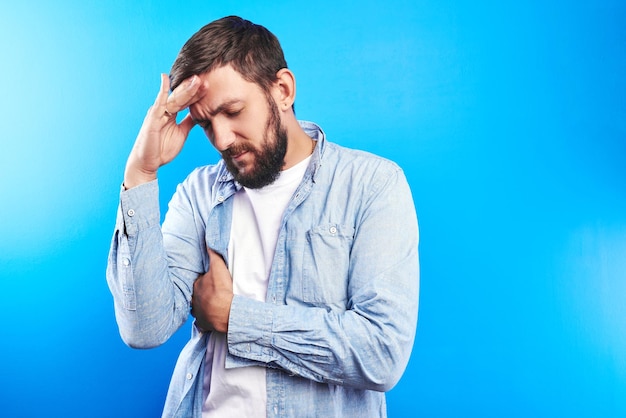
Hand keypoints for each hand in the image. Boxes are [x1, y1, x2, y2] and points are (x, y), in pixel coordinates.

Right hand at [123, 73, 202, 188]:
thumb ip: (189, 122)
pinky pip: (159, 103)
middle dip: (193, 88)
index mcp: (172, 114)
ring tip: (195, 79)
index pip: (187, 101)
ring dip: (185, 89)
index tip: (209, 86)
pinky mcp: (153, 118)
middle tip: (204, 78)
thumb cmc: (162, 149)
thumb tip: (200, 114)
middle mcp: (164, 110)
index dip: (197, 94)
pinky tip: (165, 78)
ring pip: (174, 98)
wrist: (148, 162)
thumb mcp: (182, 133)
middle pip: (181, 97)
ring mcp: (158, 113)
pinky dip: (162, 90)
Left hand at [191, 248, 233, 332]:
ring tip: (212, 304)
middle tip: (213, 292)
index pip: (199, 281)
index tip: (211, 281)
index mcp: (196, 286)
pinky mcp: (203, 323)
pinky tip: (211, 316)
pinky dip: (206, 318)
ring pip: (199, 307)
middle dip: (203, 292)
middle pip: (198, 294)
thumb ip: (213, 255)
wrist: (226, 312)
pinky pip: (203, 320)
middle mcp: (194, 300)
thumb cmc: (222, 290)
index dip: (205, 280)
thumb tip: (208, 244)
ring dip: (204, 305)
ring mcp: (198, 312)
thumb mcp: (218, 268)